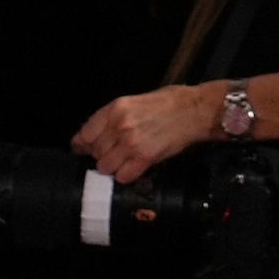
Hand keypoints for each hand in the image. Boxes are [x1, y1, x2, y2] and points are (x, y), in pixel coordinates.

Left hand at [72, 82, 220, 179]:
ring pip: (105, 167)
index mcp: (115, 109)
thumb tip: (91, 135)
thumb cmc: (168, 103)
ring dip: (113, 167)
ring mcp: (131, 142)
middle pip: (95, 153)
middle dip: (101, 156)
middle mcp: (119, 125)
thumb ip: (111, 118)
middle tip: (113, 154)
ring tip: (124, 161)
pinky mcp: (145, 157)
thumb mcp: (133, 101)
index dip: (83, 144)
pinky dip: (126, 175)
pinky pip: (123, 176)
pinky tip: (133, 168)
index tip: (84, 149)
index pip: (85, 134)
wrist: (195, 110)